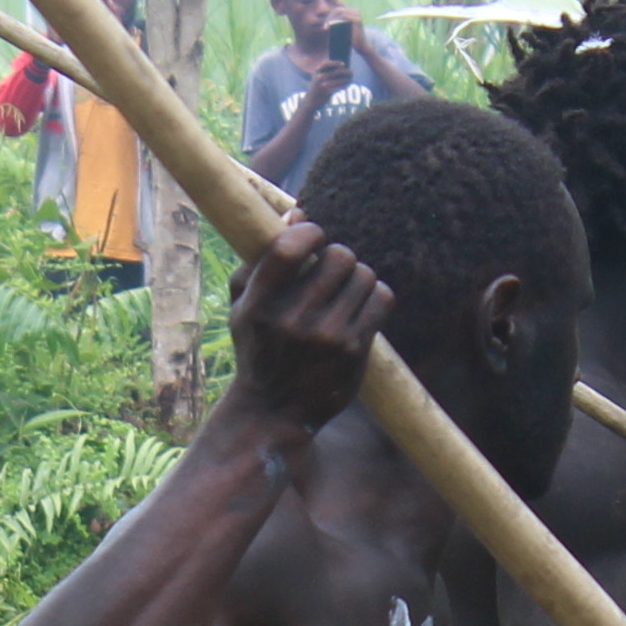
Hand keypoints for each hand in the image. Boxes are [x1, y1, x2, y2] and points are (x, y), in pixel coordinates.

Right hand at [227, 218, 387, 432]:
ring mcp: (326, 337)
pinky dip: (374, 297)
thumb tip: (298, 213)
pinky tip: (360, 308)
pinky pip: (381, 298)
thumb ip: (262, 258)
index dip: (311, 232)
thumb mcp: (243, 306)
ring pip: (364, 275)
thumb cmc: (258, 348)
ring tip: (344, 293)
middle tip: (331, 272)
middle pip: (339, 256)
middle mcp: (292, 320)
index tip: (312, 240)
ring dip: (357, 278)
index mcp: (259, 305)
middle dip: (338, 258)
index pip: (293, 247)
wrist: (273, 412)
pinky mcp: (354, 350)